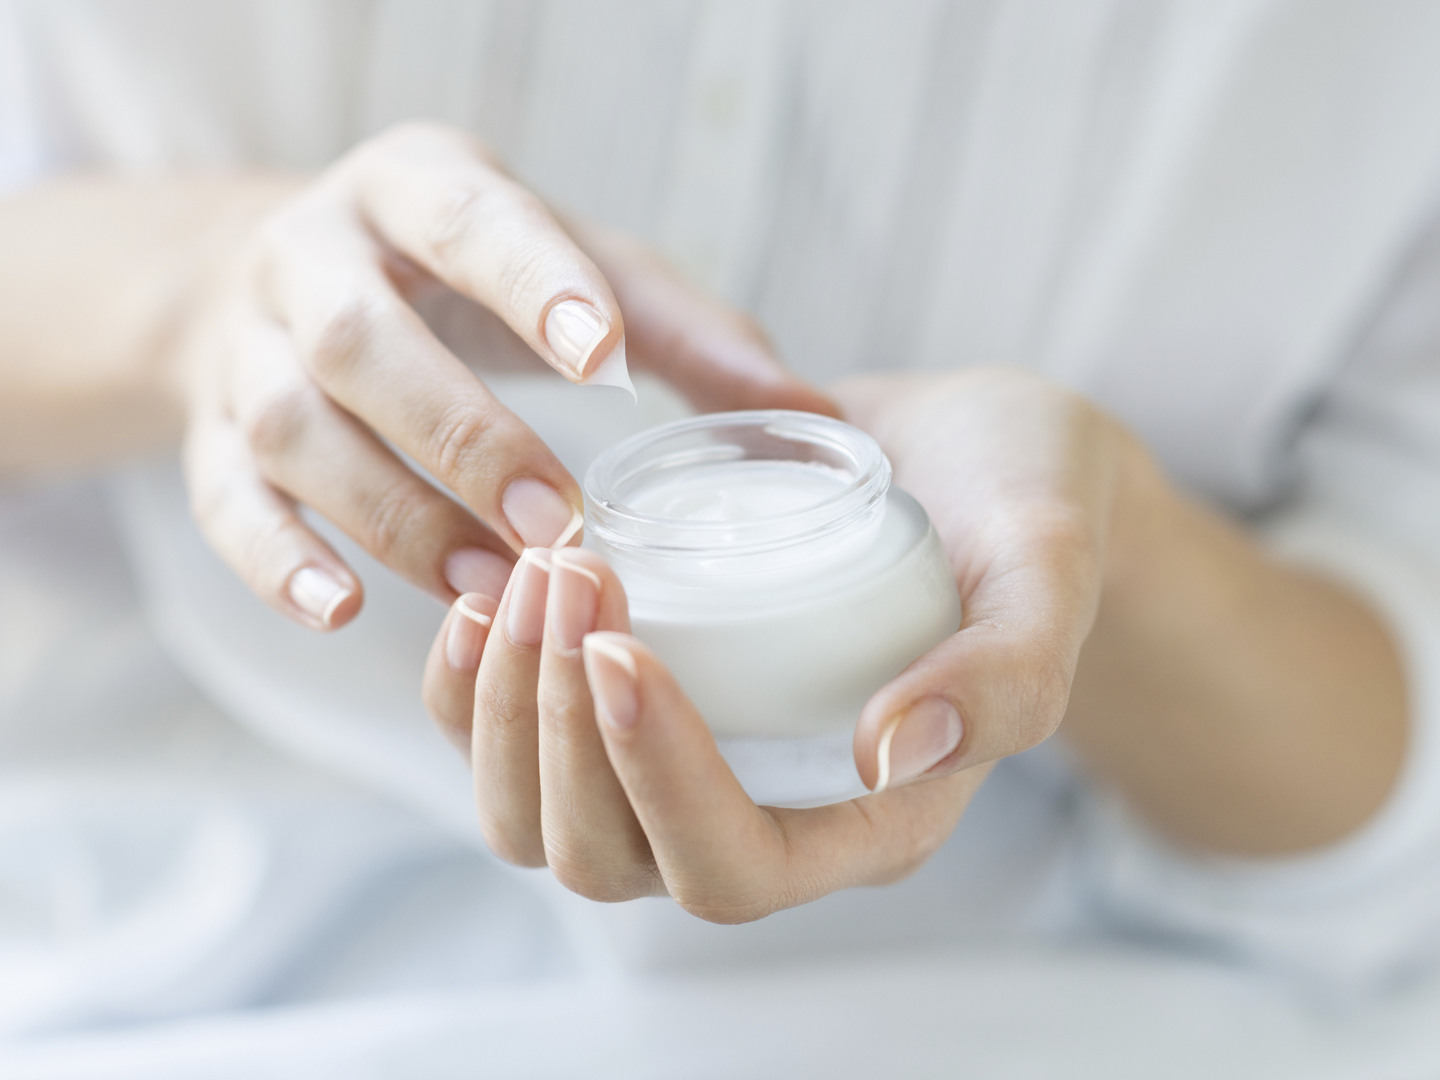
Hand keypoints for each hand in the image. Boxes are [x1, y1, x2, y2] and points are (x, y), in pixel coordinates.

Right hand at [178, 123, 832, 629]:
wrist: (282, 275)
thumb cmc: (463, 276)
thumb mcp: (568, 264)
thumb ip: (681, 331)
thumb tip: (812, 417)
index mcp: (414, 188)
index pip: (467, 221)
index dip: (529, 282)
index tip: (601, 357)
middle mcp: (314, 256)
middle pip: (364, 339)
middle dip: (461, 432)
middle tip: (555, 520)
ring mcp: (248, 347)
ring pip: (295, 428)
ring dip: (391, 512)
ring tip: (486, 587)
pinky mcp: (210, 434)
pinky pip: (222, 501)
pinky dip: (277, 563)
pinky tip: (343, 612)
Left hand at [422, 368, 1148, 918]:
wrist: (974, 457)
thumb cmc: (1025, 510)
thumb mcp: (1048, 569)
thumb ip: (1007, 671)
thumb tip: (895, 752)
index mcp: (867, 822)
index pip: (730, 867)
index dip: (658, 782)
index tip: (623, 644)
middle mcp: (764, 813)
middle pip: (606, 856)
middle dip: (561, 728)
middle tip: (566, 575)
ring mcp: (688, 762)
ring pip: (539, 816)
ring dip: (507, 706)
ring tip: (528, 573)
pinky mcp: (638, 701)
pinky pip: (516, 740)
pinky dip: (474, 686)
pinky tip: (485, 594)